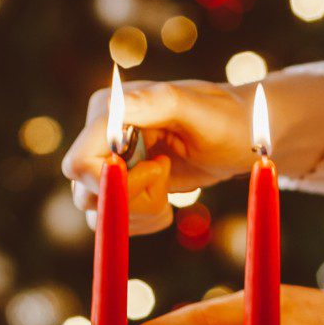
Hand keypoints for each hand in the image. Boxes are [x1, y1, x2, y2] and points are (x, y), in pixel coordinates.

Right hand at [61, 79, 252, 234]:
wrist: (243, 139)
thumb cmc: (228, 119)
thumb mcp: (200, 110)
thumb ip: (158, 103)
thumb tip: (114, 105)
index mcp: (110, 109)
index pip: (80, 163)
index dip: (114, 182)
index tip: (159, 171)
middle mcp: (101, 136)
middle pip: (87, 193)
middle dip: (132, 198)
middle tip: (168, 178)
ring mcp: (109, 163)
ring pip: (100, 211)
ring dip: (139, 212)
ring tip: (170, 190)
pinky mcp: (122, 187)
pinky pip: (114, 221)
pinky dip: (142, 221)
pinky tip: (167, 205)